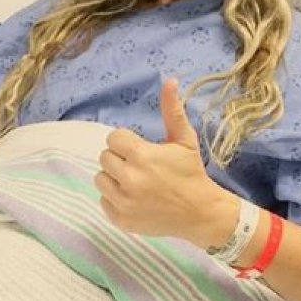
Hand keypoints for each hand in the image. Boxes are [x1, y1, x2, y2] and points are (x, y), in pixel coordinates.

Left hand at [95, 78, 236, 244]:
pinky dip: (115, 198)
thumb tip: (170, 80)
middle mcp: (129, 179)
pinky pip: (103, 201)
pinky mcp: (121, 220)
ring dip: (114, 177)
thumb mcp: (184, 139)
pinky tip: (134, 197)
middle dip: (120, 158)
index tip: (141, 149)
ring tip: (135, 180)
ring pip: (100, 179)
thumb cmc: (191, 172)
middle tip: (140, 166)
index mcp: (141, 156)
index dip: (126, 142)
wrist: (200, 213)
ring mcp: (123, 202)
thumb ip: (172, 110)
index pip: (113, 139)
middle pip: (105, 158)